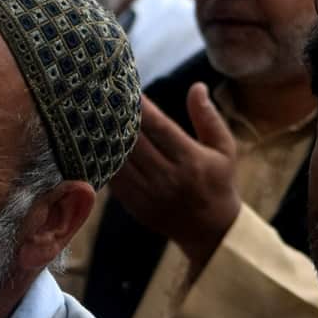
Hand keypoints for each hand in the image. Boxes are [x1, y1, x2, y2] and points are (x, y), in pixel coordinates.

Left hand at [109, 85, 241, 266]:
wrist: (211, 230)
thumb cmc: (218, 182)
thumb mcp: (223, 149)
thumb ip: (208, 117)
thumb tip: (196, 86)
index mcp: (191, 160)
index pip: (159, 127)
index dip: (140, 107)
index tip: (126, 88)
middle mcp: (168, 177)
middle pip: (134, 141)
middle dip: (118, 118)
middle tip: (101, 97)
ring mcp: (149, 194)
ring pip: (119, 159)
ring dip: (105, 138)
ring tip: (93, 116)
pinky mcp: (135, 206)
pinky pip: (113, 179)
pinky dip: (103, 160)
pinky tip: (94, 143)